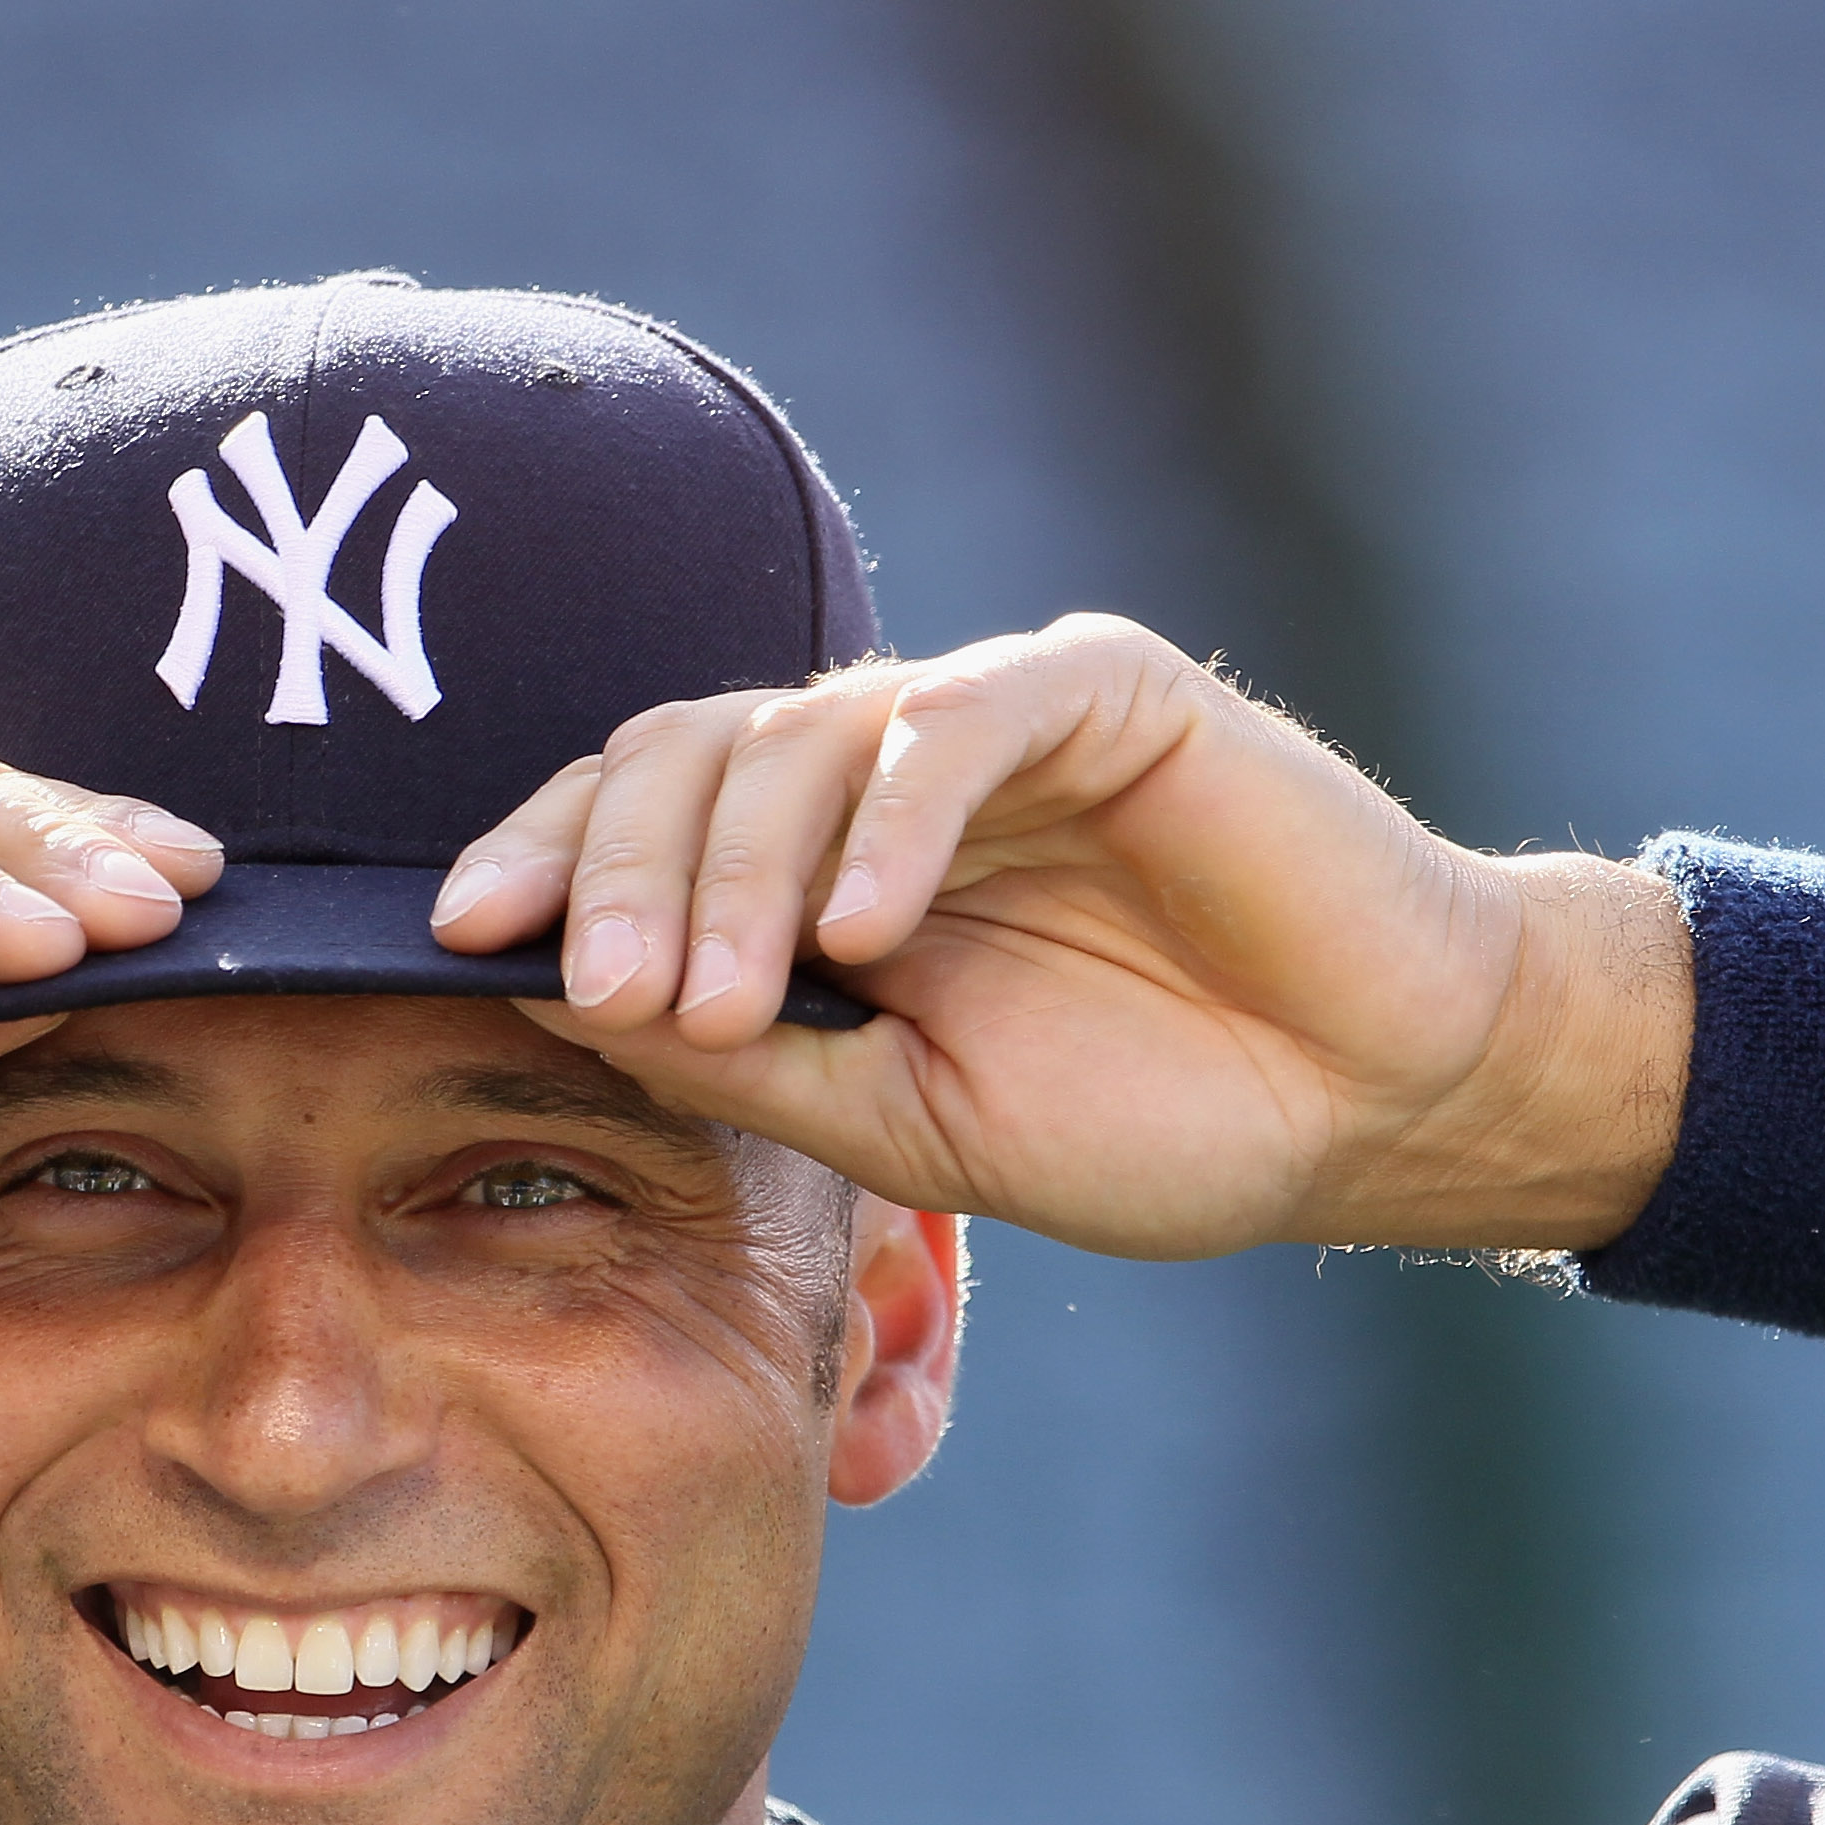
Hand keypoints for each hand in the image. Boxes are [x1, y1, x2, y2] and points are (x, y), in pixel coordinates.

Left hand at [427, 616, 1689, 1258]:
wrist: (1366, 1105)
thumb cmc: (1150, 1115)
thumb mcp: (904, 1127)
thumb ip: (747, 1061)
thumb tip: (558, 1006)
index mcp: (823, 867)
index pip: (644, 817)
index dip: (546, 860)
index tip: (458, 940)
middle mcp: (885, 774)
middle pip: (691, 758)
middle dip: (618, 876)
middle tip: (599, 994)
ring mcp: (990, 723)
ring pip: (801, 736)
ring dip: (735, 871)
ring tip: (716, 998)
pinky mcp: (1103, 696)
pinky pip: (963, 721)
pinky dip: (895, 817)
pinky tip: (862, 928)